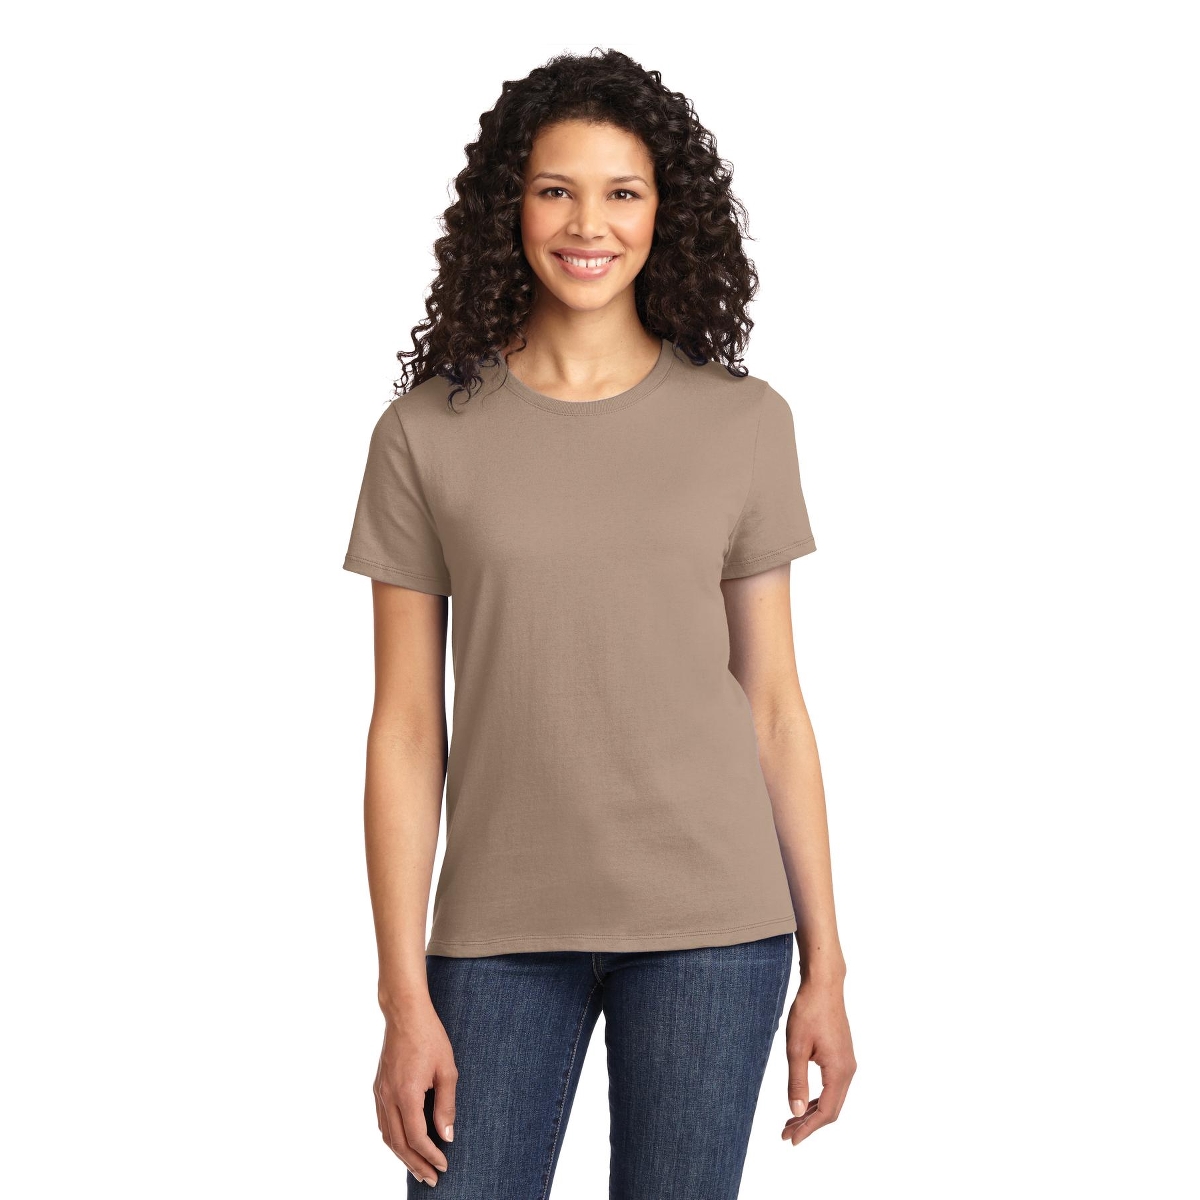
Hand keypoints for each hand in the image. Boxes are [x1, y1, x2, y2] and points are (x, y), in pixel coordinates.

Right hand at [373, 1002, 457, 1185]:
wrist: (405, 1013)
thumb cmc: (430, 1037)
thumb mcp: (447, 1070)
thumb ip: (447, 1106)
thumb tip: (447, 1136)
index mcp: (406, 1093)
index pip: (416, 1137)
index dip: (430, 1155)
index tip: (445, 1165)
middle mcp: (388, 1096)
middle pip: (398, 1143)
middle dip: (415, 1164)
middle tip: (432, 1179)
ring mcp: (379, 1092)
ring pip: (387, 1135)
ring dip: (402, 1156)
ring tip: (419, 1169)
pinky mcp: (378, 1087)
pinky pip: (382, 1122)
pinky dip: (393, 1139)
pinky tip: (404, 1144)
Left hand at [781, 977, 855, 1145]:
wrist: (824, 985)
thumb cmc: (808, 1012)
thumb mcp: (796, 1047)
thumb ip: (796, 1081)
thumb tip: (795, 1112)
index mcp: (839, 1071)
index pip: (825, 1112)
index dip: (808, 1129)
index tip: (790, 1140)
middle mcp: (848, 1070)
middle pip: (831, 1110)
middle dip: (809, 1125)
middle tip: (785, 1134)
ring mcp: (847, 1063)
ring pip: (833, 1099)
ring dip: (812, 1112)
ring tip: (791, 1121)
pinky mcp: (843, 1056)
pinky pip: (833, 1087)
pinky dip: (818, 1098)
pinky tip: (804, 1101)